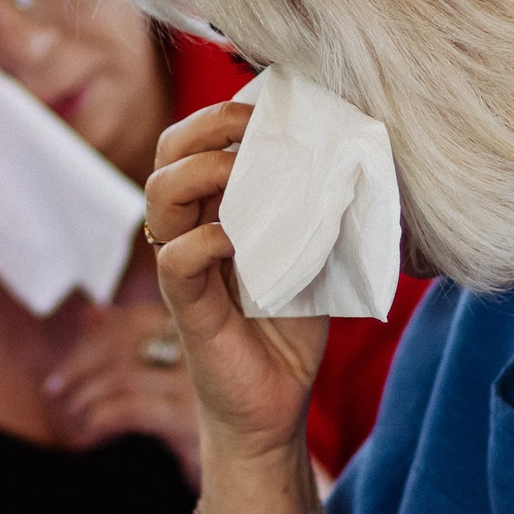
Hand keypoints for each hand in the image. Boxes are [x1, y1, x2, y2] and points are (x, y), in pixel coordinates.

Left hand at [44, 301, 203, 481]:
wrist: (252, 465)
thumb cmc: (204, 413)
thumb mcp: (166, 372)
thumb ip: (129, 338)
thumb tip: (90, 313)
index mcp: (199, 327)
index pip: (134, 318)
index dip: (94, 338)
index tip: (69, 364)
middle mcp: (204, 348)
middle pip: (125, 341)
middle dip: (80, 365)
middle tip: (54, 388)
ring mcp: (199, 383)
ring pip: (123, 376)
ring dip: (84, 395)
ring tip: (71, 412)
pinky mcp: (191, 419)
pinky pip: (131, 409)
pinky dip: (100, 418)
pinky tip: (89, 429)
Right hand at [144, 104, 327, 462]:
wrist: (276, 405)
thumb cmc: (290, 329)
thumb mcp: (313, 254)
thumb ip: (319, 211)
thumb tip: (354, 158)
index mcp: (213, 213)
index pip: (193, 144)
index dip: (218, 116)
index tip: (266, 108)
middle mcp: (190, 232)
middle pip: (166, 157)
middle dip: (205, 128)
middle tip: (250, 126)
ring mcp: (184, 267)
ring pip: (159, 196)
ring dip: (200, 172)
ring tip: (240, 172)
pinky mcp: (187, 307)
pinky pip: (176, 259)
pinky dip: (206, 241)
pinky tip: (239, 243)